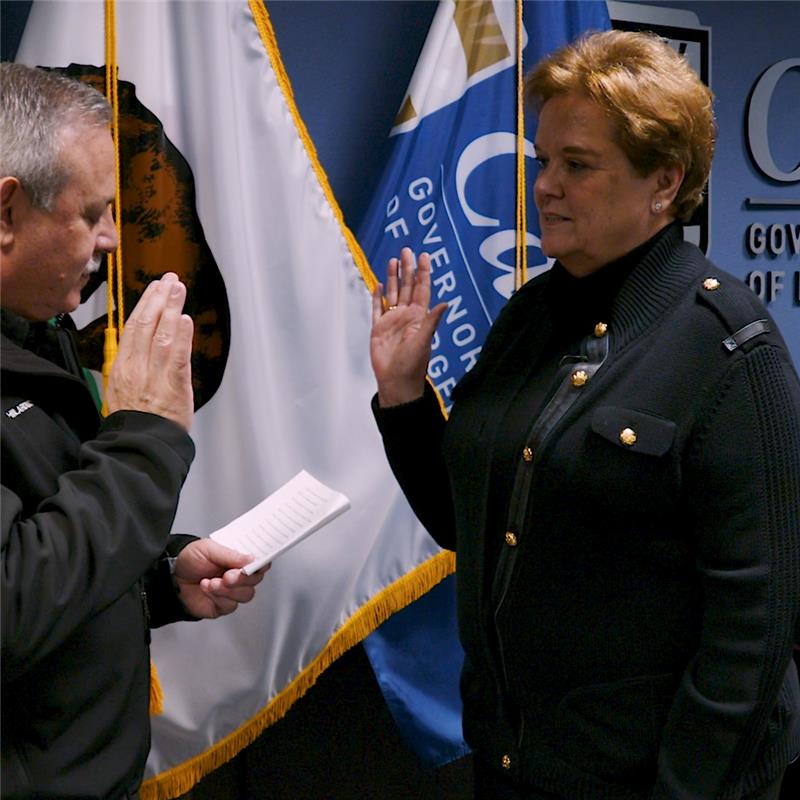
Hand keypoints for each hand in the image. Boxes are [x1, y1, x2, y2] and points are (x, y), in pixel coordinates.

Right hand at [105, 272, 194, 430]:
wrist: (139, 445)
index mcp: (122, 366)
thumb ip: (131, 365)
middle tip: (169, 280)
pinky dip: (181, 337)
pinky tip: (185, 319)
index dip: (144, 305)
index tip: (154, 288)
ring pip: (161, 335)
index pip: (132, 328)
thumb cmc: (135, 420)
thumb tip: (139, 345)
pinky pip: (176, 357)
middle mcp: (135, 367)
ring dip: (171, 309)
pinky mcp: (172, 387)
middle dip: (158, 299)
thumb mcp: (122, 389)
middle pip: (145, 325)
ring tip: (179, 289)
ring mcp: (153, 376)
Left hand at [173, 539, 267, 618]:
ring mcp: (233, 591)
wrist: (171, 578)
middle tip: (228, 575)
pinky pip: (230, 605)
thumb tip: (251, 558)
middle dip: (242, 578)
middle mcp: (239, 574)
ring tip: (212, 582)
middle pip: (256, 580)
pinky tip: (207, 588)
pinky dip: (217, 597)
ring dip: (228, 589)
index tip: (254, 564)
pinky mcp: (223, 605)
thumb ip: (230, 554)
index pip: (260, 560)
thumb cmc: (190, 559)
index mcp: (239, 558)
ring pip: (246, 594)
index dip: (261, 563)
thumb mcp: (209, 549)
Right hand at [370, 248, 446, 405]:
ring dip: (393, 278)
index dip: (423, 273)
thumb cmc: (412, 365)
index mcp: (419, 317)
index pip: (421, 290)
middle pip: (406, 287)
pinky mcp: (378, 328)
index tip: (424, 256)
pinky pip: (377, 308)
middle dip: (407, 269)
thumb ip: (431, 321)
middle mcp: (406, 316)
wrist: (395, 382)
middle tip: (407, 250)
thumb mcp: (424, 341)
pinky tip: (378, 284)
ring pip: (392, 294)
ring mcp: (392, 321)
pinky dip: (377, 296)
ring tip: (393, 260)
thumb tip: (445, 303)